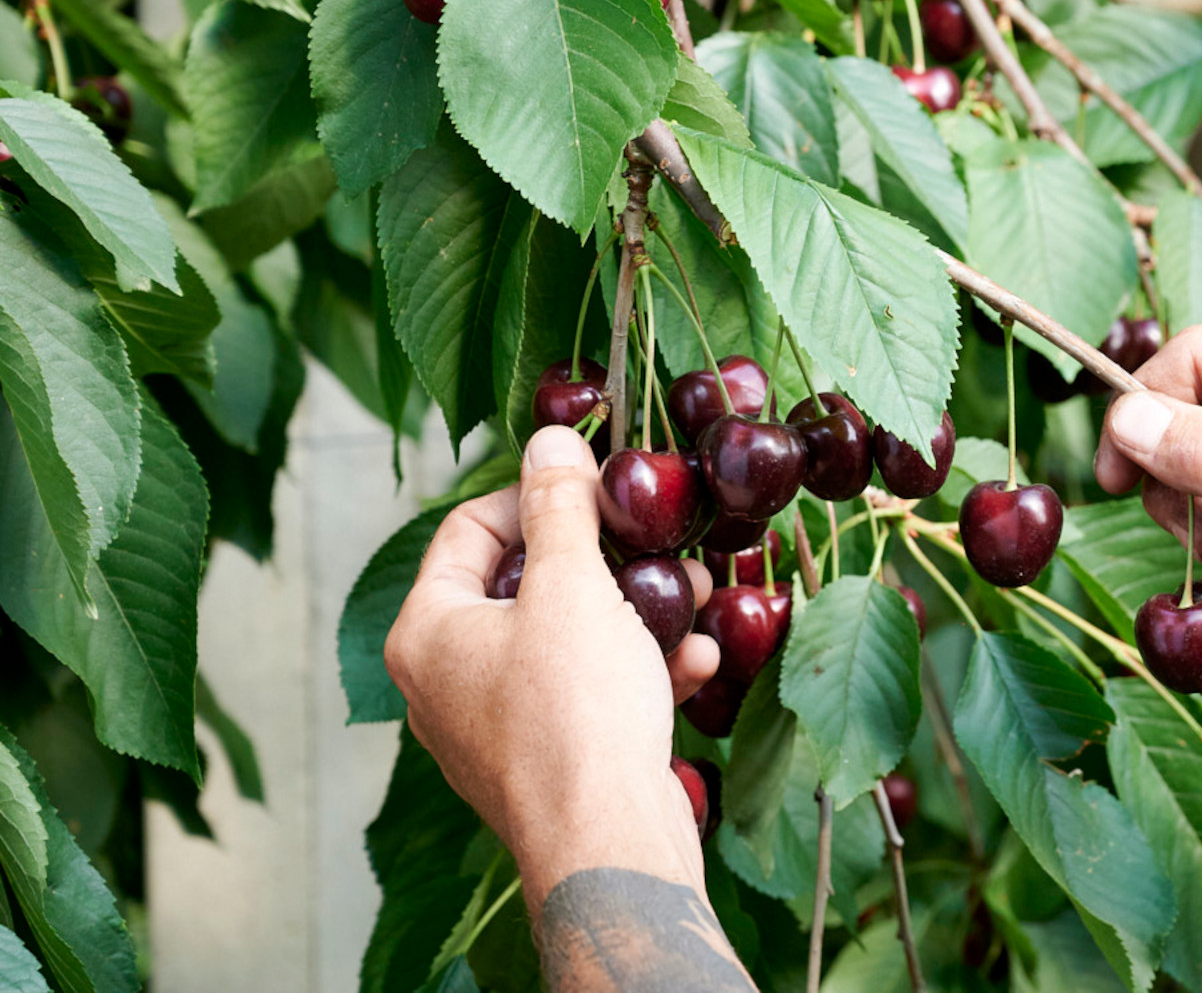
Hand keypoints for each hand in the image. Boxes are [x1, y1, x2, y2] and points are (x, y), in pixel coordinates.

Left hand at [384, 425, 721, 911]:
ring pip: (565, 640)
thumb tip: (549, 440)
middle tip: (655, 541)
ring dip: (634, 613)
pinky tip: (695, 660)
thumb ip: (559, 507)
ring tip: (696, 597)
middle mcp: (445, 679)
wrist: (608, 842)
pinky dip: (637, 672)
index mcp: (427, 631)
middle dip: (603, 559)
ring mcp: (493, 726)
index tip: (599, 485)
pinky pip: (586, 695)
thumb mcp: (572, 586)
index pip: (468, 527)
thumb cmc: (575, 710)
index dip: (535, 493)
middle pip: (523, 584)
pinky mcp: (545, 762)